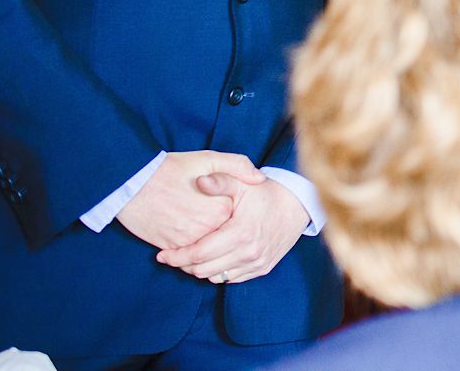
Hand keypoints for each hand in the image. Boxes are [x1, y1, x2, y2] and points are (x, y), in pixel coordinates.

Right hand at [116, 150, 264, 250]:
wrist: (132, 182)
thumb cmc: (171, 168)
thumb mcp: (209, 159)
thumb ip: (238, 167)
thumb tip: (260, 179)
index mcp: (222, 209)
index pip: (240, 222)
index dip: (237, 216)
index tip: (230, 207)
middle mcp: (207, 229)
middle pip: (225, 241)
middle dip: (226, 238)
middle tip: (216, 221)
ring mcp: (187, 241)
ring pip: (206, 254)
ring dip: (209, 250)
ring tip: (207, 235)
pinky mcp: (169, 247)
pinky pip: (186, 258)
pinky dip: (189, 254)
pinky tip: (190, 242)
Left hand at [158, 176, 307, 283]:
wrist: (298, 206)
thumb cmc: (267, 194)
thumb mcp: (244, 183)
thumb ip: (220, 181)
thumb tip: (199, 180)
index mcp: (241, 233)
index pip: (198, 254)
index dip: (176, 256)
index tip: (161, 254)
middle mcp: (249, 252)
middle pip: (203, 270)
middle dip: (183, 265)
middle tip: (172, 255)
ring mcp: (256, 263)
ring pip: (215, 277)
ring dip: (199, 269)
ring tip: (191, 256)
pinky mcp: (261, 268)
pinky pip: (230, 279)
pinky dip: (217, 272)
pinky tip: (212, 258)